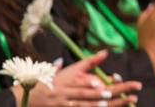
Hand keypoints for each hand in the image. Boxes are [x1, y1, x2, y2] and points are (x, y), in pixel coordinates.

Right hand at [25, 51, 141, 105]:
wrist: (25, 99)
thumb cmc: (50, 81)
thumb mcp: (67, 70)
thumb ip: (88, 62)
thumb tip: (106, 52)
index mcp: (69, 78)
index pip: (86, 80)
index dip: (98, 81)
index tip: (113, 79)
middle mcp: (67, 92)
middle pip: (91, 94)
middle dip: (111, 93)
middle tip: (128, 92)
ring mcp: (65, 104)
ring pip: (86, 106)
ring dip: (102, 105)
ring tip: (119, 102)